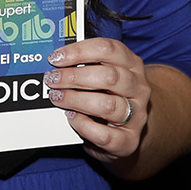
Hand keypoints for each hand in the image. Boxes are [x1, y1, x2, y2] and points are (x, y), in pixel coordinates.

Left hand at [46, 38, 149, 163]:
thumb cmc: (109, 98)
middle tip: (52, 80)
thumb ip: (85, 66)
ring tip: (57, 98)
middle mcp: (138, 88)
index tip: (56, 58)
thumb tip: (55, 63)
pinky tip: (71, 118)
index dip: (79, 51)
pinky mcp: (129, 140)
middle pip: (109, 77)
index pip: (109, 49)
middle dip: (74, 77)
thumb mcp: (101, 77)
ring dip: (76, 100)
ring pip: (108, 105)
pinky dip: (83, 125)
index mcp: (132, 64)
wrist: (127, 133)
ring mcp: (137, 115)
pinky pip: (105, 134)